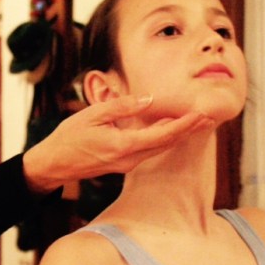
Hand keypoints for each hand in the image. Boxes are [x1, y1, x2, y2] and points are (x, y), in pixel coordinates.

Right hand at [21, 94, 211, 193]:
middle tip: (210, 116)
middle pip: (166, 144)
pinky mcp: (124, 163)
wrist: (54, 164)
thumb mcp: (93, 115)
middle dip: (189, 130)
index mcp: (123, 146)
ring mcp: (127, 164)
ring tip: (198, 120)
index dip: (184, 125)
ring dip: (179, 134)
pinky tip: (172, 128)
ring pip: (159, 148)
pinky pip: (149, 150)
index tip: (201, 114)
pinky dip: (164, 138)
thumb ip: (122, 107)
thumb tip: (149, 100)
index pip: (162, 136)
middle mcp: (129, 159)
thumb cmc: (69, 137)